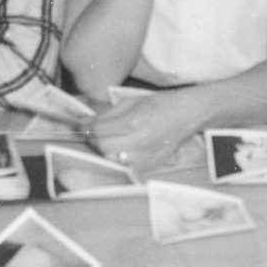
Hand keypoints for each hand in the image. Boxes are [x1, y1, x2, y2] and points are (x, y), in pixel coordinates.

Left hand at [87, 88, 205, 173]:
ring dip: (105, 150)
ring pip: (112, 159)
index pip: (98, 131)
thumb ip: (106, 114)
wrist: (188, 114)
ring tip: (108, 139)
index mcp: (133, 123)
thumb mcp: (131, 102)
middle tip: (91, 133)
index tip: (78, 125)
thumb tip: (85, 123)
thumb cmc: (160, 104)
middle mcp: (138, 142)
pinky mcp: (150, 165)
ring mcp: (145, 156)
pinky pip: (125, 165)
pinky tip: (123, 147)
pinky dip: (119, 157)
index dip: (84, 128)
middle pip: (102, 147)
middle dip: (93, 139)